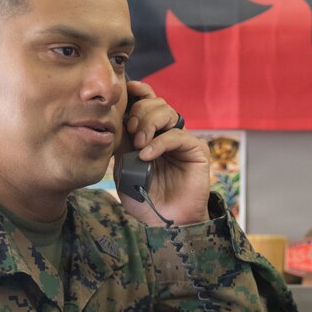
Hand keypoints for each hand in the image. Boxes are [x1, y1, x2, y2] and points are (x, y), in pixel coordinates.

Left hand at [118, 80, 210, 226]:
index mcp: (149, 133)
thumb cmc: (144, 198)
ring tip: (139, 145)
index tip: (126, 91)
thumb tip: (115, 119)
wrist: (164, 221)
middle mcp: (166, 133)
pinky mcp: (196, 150)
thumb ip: (121, 144)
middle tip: (131, 132)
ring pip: (167, 112)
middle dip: (139, 112)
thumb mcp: (124, 168)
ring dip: (149, 123)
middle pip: (155, 103)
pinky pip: (176, 135)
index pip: (145, 103)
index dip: (138, 92)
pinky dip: (159, 143)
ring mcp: (181, 140)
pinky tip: (147, 155)